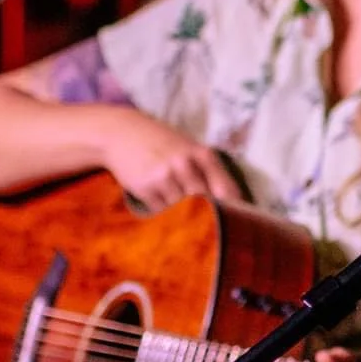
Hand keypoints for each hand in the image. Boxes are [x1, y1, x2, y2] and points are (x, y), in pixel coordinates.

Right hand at [93, 108, 242, 210]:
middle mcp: (185, 165)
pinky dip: (165, 214)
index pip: (227, 191)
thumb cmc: (164, 144)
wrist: (122, 133)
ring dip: (185, 217)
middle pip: (206, 204)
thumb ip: (210, 172)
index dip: (234, 210)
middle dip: (210, 217)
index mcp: (203, 155)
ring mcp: (164, 177)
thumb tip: (235, 203)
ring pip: (183, 211)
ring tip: (185, 218)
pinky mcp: (145, 188)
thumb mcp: (191, 149)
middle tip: (212, 228)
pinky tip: (162, 205)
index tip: (237, 222)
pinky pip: (162, 212)